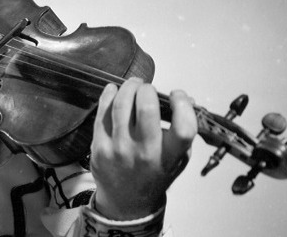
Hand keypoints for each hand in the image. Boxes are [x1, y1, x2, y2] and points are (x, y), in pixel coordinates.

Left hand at [90, 77, 196, 219]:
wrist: (127, 202)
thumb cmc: (155, 174)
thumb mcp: (177, 159)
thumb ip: (183, 132)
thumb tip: (187, 99)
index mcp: (170, 156)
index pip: (184, 126)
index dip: (182, 104)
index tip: (177, 95)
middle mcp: (145, 152)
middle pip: (147, 107)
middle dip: (146, 89)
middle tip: (146, 88)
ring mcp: (119, 149)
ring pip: (121, 105)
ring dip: (127, 87)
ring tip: (132, 85)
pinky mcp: (100, 146)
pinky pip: (102, 113)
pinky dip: (108, 95)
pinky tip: (113, 90)